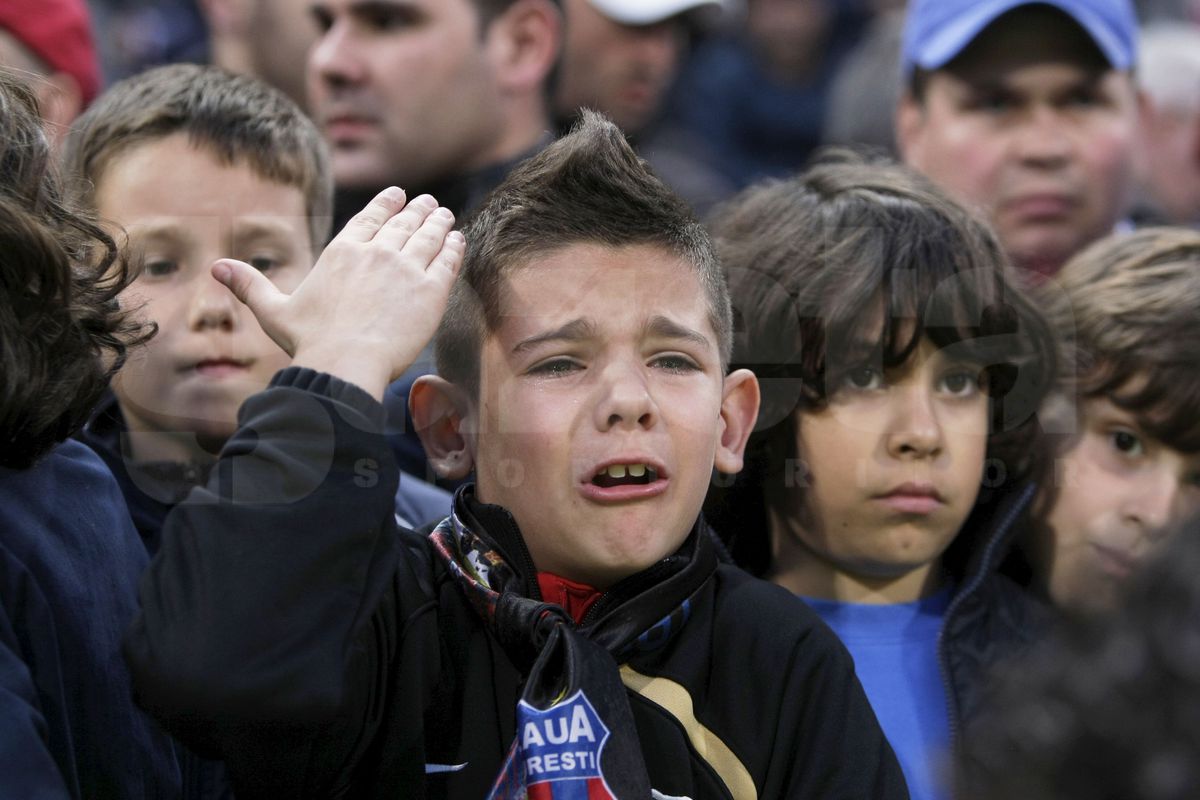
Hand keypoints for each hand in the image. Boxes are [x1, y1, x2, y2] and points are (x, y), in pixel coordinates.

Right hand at [212, 188, 463, 398]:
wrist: (345, 363)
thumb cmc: (309, 341)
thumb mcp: (274, 310)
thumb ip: (250, 285)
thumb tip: (216, 268)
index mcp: (341, 252)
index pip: (369, 219)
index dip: (386, 205)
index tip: (397, 196)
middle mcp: (376, 253)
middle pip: (403, 224)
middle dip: (417, 211)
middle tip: (429, 203)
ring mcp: (405, 269)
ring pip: (427, 237)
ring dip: (438, 223)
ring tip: (445, 216)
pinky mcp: (430, 290)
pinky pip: (446, 261)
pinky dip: (453, 248)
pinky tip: (458, 241)